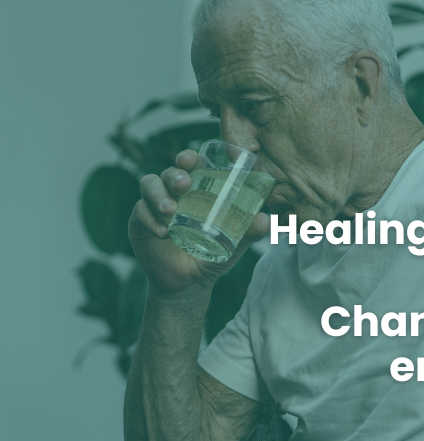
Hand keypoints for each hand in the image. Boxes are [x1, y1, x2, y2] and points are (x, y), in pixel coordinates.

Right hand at [129, 149, 269, 297]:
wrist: (190, 283)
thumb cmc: (212, 255)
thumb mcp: (234, 245)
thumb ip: (250, 232)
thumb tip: (267, 220)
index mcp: (197, 191)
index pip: (191, 166)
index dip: (189, 158)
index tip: (191, 158)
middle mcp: (174, 193)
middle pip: (168, 171)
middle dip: (174, 173)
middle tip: (183, 185)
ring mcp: (155, 206)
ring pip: (148, 184)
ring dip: (158, 194)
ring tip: (170, 210)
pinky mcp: (139, 221)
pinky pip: (140, 212)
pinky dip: (150, 220)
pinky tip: (163, 233)